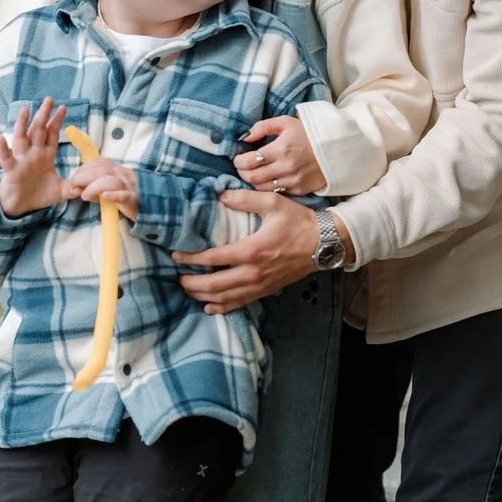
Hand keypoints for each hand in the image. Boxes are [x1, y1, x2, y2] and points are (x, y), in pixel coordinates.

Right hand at [0, 98, 74, 217]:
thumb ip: (74, 187)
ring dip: (23, 124)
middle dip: (44, 115)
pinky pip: (7, 158)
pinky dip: (3, 149)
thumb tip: (88, 187)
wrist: (20, 207)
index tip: (63, 108)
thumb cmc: (38, 195)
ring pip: (22, 138)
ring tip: (25, 110)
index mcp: (45, 156)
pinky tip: (2, 138)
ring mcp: (21, 160)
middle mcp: (33, 154)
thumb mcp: (60, 191)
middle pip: (38, 130)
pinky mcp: (11, 170)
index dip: (56, 121)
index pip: (51, 135)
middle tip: (49, 99)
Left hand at [69, 157, 138, 221]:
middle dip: (84, 177)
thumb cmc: (127, 197)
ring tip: (85, 195)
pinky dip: (114, 195)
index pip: (99, 163)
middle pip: (102, 170)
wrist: (151, 207)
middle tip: (74, 186)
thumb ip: (95, 186)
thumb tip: (78, 188)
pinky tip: (105, 196)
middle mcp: (123, 175)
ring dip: (95, 187)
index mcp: (117, 170)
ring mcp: (129, 187)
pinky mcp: (134, 201)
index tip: (74, 179)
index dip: (84, 168)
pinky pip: (124, 196)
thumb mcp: (110, 188)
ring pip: (111, 181)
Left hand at [174, 192, 340, 312]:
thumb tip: (220, 194)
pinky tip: (210, 307)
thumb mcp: (272, 203)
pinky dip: (223, 307)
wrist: (325, 243)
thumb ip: (244, 199)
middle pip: (214, 285)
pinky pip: (241, 303)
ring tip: (189, 291)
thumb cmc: (299, 222)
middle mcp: (253, 272)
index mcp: (251, 250)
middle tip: (178, 278)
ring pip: (225, 298)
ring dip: (204, 297)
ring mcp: (260, 285)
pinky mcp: (267, 290)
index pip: (213, 259)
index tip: (177, 255)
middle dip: (192, 284)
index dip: (192, 259)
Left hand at [233, 117, 325, 196]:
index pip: (249, 161)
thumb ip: (262, 127)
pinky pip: (276, 192)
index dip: (239, 162)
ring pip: (262, 188)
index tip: (238, 159)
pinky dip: (268, 188)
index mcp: (281, 149)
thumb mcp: (285, 122)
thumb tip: (245, 137)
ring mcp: (293, 180)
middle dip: (242, 173)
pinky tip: (267, 180)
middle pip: (252, 177)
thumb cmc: (307, 133)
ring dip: (253, 182)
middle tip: (242, 168)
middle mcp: (286, 167)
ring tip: (253, 174)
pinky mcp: (299, 189)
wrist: (334, 148)